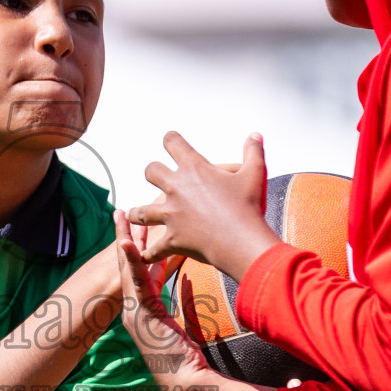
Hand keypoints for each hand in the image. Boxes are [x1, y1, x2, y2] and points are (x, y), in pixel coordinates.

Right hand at [115, 211, 210, 390]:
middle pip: (126, 266)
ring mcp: (133, 313)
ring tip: (121, 217)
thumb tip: (186, 286)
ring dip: (124, 241)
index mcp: (142, 311)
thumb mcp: (180, 328)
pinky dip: (132, 261)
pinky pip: (135, 283)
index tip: (135, 228)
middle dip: (124, 237)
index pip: (138, 272)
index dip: (135, 250)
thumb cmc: (188, 362)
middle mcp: (132, 310)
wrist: (185, 382)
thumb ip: (179, 306)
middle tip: (120, 212)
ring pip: (127, 269)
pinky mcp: (141, 316)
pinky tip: (128, 243)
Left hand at [126, 132, 279, 280]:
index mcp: (194, 168)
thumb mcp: (255, 174)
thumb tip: (255, 136)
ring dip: (137, 213)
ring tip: (135, 214)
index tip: (171, 141)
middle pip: (151, 172)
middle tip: (157, 176)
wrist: (241, 240)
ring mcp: (171, 215)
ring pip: (141, 212)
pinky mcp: (172, 238)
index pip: (173, 142)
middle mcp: (176, 188)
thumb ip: (253, 152)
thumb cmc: (247, 207)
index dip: (171, 140)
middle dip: (153, 172)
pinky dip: (149, 253)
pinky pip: (154, 248)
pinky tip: (146, 255)